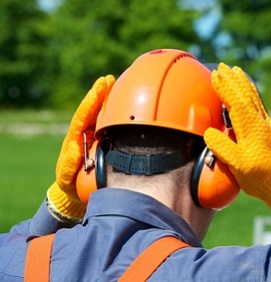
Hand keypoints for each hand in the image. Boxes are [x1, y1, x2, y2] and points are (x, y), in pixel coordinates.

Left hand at [47, 75, 114, 221]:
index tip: (99, 87)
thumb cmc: (69, 182)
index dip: (91, 101)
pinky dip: (115, 112)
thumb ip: (69, 163)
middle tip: (108, 79)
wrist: (74, 189)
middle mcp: (84, 132)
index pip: (83, 115)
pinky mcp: (103, 140)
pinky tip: (124, 104)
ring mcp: (94, 135)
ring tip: (114, 83)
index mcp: (75, 137)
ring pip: (101, 114)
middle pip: (92, 110)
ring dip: (108, 99)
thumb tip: (73, 146)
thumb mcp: (66, 175)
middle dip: (100, 93)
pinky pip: (110, 124)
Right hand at [204, 64, 270, 215]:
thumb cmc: (256, 175)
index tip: (216, 76)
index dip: (225, 89)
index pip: (235, 103)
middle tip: (223, 66)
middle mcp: (259, 122)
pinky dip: (252, 93)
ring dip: (244, 83)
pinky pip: (258, 104)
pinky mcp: (268, 128)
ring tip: (237, 71)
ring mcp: (265, 124)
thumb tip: (209, 132)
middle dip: (233, 80)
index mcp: (250, 129)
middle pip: (245, 95)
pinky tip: (248, 90)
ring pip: (254, 97)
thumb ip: (222, 146)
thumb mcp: (235, 163)